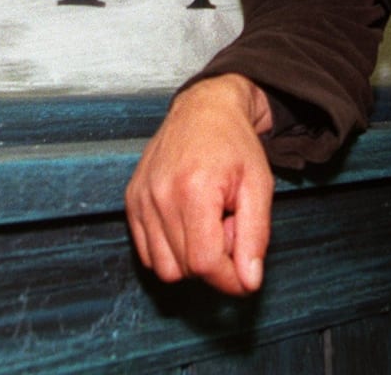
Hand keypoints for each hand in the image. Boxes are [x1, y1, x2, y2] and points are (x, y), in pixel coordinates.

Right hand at [125, 74, 274, 295]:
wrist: (205, 107)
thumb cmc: (235, 144)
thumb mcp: (259, 185)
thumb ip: (256, 236)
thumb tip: (248, 283)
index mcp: (194, 188)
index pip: (204, 264)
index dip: (228, 277)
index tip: (245, 269)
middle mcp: (160, 194)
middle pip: (184, 268)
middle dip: (213, 260)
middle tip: (228, 225)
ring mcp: (141, 197)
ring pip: (163, 267)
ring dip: (190, 257)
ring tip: (208, 222)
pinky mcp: (131, 199)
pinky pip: (147, 252)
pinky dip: (170, 249)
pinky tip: (188, 220)